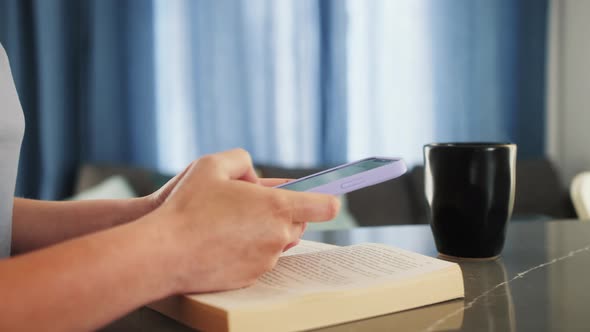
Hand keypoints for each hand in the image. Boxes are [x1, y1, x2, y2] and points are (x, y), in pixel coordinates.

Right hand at [147, 149, 338, 293]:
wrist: (164, 253)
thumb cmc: (187, 207)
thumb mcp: (212, 164)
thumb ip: (242, 161)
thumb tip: (255, 177)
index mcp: (276, 207)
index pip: (324, 206)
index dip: (328, 199)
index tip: (328, 196)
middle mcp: (277, 235)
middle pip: (299, 223)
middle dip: (284, 212)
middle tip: (253, 204)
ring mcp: (265, 259)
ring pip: (278, 241)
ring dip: (265, 230)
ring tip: (231, 222)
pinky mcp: (251, 277)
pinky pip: (260, 259)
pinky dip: (249, 249)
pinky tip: (222, 241)